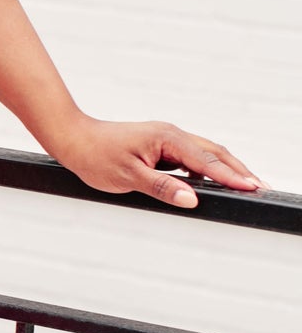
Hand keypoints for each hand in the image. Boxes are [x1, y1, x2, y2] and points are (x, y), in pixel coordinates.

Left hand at [50, 115, 265, 209]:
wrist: (74, 139)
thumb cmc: (95, 155)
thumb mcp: (129, 177)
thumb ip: (163, 188)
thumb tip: (191, 198)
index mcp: (168, 138)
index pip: (207, 161)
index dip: (232, 176)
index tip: (253, 187)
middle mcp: (171, 134)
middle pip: (214, 152)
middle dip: (238, 170)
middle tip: (258, 187)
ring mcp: (166, 138)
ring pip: (204, 153)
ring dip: (224, 168)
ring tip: (242, 185)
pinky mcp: (160, 144)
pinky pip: (190, 155)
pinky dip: (205, 167)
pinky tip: (208, 182)